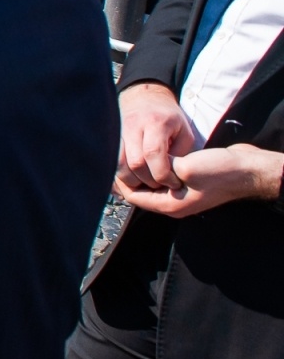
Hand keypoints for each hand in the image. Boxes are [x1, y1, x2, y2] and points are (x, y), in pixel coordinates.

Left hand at [116, 143, 283, 217]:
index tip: (111, 162)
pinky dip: (158, 168)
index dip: (120, 181)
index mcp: (170, 206)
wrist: (247, 169)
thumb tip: (146, 162)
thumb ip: (161, 167)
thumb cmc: (219, 171)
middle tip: (119, 156)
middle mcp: (174, 203)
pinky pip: (166, 178)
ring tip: (133, 152)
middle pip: (141, 192)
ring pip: (153, 184)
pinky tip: (155, 154)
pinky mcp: (190, 184)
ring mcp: (183, 195)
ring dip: (144, 172)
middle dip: (129, 177)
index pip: (133, 197)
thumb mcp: (184, 167)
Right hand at [118, 82, 197, 190]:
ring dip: (132, 181)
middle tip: (159, 186)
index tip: (173, 183)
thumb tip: (172, 177)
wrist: (144, 97)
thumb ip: (180, 155)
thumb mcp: (184, 132)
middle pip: (134, 162)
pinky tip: (132, 180)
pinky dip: (120, 175)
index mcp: (154, 122)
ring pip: (118, 164)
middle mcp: (132, 126)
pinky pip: (111, 162)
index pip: (153, 153)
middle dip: (148, 181)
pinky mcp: (109, 138)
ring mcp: (117, 132)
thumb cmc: (168, 117)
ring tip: (145, 184)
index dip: (162, 174)